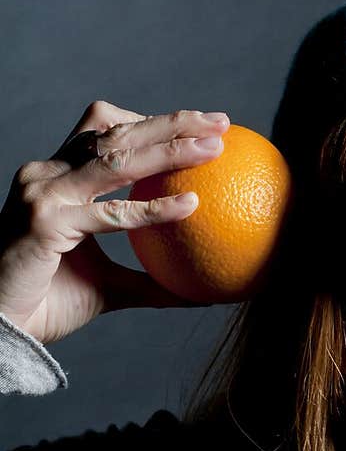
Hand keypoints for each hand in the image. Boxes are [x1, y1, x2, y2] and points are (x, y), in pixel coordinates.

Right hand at [0, 101, 229, 344]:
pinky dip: (153, 209)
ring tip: (212, 148)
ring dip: (169, 149)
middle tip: (219, 122)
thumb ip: (151, 282)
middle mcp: (48, 175)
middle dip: (170, 122)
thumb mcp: (109, 288)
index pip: (104, 131)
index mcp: (57, 178)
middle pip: (115, 131)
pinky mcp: (47, 223)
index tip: (197, 125)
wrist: (4, 328)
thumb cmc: (48, 305)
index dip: (150, 122)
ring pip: (115, 159)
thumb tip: (199, 293)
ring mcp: (45, 195)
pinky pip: (110, 214)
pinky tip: (191, 205)